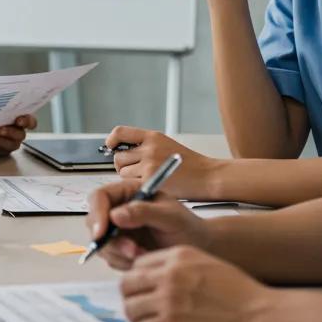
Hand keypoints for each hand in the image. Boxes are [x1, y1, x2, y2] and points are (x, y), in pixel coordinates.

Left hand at [0, 114, 36, 155]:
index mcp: (20, 119)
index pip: (30, 121)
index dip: (27, 121)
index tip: (19, 120)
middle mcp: (18, 132)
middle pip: (20, 134)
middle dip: (10, 132)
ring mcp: (10, 143)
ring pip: (10, 145)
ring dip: (0, 141)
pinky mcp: (0, 151)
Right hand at [85, 178, 209, 269]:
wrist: (199, 248)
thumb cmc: (188, 227)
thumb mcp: (169, 216)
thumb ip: (143, 212)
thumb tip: (114, 215)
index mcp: (128, 191)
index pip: (100, 197)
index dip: (97, 213)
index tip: (102, 233)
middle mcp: (118, 208)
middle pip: (95, 221)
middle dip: (110, 240)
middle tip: (133, 251)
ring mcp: (118, 229)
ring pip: (101, 242)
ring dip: (119, 253)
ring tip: (145, 255)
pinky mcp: (120, 247)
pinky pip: (110, 257)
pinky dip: (123, 262)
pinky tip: (143, 259)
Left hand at [103, 126, 220, 199]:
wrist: (210, 177)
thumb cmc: (192, 165)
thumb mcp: (167, 146)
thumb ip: (146, 147)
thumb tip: (123, 152)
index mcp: (153, 137)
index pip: (120, 132)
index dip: (112, 140)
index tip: (111, 146)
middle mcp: (149, 148)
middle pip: (118, 157)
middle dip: (123, 166)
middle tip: (135, 172)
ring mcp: (149, 165)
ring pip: (123, 173)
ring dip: (130, 179)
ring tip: (147, 181)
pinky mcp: (151, 181)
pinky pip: (132, 185)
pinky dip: (138, 189)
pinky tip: (151, 188)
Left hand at [121, 246, 271, 321]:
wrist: (257, 314)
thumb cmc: (235, 289)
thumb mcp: (202, 261)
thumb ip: (173, 263)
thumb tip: (147, 272)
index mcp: (175, 256)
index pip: (137, 264)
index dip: (136, 276)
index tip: (140, 286)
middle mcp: (168, 276)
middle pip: (127, 284)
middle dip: (129, 294)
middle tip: (136, 302)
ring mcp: (168, 302)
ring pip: (130, 307)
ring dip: (134, 314)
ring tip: (144, 318)